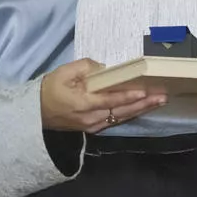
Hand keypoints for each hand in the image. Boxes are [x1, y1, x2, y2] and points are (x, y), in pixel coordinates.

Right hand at [39, 59, 167, 133]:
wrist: (34, 112)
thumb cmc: (49, 89)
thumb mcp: (64, 72)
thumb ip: (86, 68)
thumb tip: (106, 68)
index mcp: (83, 104)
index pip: (110, 100)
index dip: (128, 97)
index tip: (145, 92)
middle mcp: (91, 118)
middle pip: (121, 112)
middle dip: (144, 104)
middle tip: (162, 97)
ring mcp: (93, 125)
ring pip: (121, 117)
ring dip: (142, 110)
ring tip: (160, 101)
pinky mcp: (94, 128)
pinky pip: (116, 121)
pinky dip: (131, 114)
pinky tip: (144, 108)